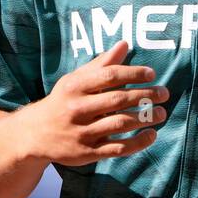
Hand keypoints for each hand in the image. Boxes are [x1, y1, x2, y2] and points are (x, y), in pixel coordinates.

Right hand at [18, 39, 169, 165]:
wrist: (33, 135)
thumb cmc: (62, 101)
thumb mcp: (76, 80)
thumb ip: (101, 64)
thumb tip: (125, 44)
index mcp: (74, 87)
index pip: (109, 76)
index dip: (133, 73)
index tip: (152, 73)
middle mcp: (77, 109)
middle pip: (117, 100)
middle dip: (145, 95)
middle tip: (164, 93)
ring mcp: (82, 133)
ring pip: (119, 124)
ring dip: (144, 118)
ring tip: (161, 112)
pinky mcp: (87, 153)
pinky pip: (117, 149)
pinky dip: (137, 143)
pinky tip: (152, 135)